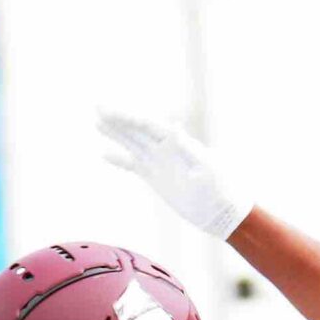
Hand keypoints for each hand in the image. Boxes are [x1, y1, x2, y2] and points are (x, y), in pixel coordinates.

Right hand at [99, 110, 248, 241]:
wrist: (222, 212)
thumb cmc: (221, 188)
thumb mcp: (207, 168)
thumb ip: (189, 148)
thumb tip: (174, 128)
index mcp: (177, 143)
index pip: (148, 125)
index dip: (129, 118)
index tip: (111, 112)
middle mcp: (166, 149)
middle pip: (137, 130)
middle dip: (118, 120)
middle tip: (97, 107)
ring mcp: (160, 163)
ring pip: (133, 143)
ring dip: (116, 133)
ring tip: (97, 121)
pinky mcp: (157, 178)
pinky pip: (134, 165)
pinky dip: (120, 160)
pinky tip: (104, 154)